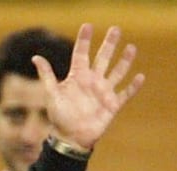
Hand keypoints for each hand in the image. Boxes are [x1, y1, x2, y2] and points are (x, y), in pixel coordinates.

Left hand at [35, 24, 144, 151]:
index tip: (88, 26)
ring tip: (131, 48)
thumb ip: (47, 75)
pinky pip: (125, 94)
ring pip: (117, 72)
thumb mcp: (52, 94)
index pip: (81, 54)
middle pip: (103, 58)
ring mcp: (104, 92)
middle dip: (109, 44)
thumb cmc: (60, 117)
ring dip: (125, 61)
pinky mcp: (112, 105)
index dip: (84, 40)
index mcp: (78, 77)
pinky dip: (133, 86)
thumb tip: (36, 58)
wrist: (71, 138)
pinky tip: (140, 76)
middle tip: (116, 29)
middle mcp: (93, 81)